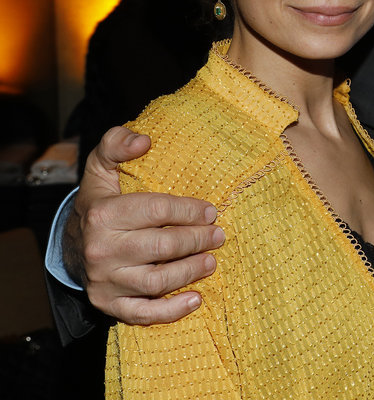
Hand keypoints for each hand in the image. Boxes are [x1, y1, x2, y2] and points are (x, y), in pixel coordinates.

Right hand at [64, 125, 224, 324]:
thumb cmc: (100, 199)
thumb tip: (144, 140)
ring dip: (190, 272)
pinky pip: (142, 314)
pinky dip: (171, 311)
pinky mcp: (107, 304)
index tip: (212, 211)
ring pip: (156, 282)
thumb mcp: (101, 164)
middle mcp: (101, 250)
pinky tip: (196, 300)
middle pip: (161, 247)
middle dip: (196, 240)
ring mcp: (104, 280)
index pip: (156, 211)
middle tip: (219, 235)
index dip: (188, 211)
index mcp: (102, 214)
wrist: (72, 241)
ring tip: (212, 261)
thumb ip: (118, 143)